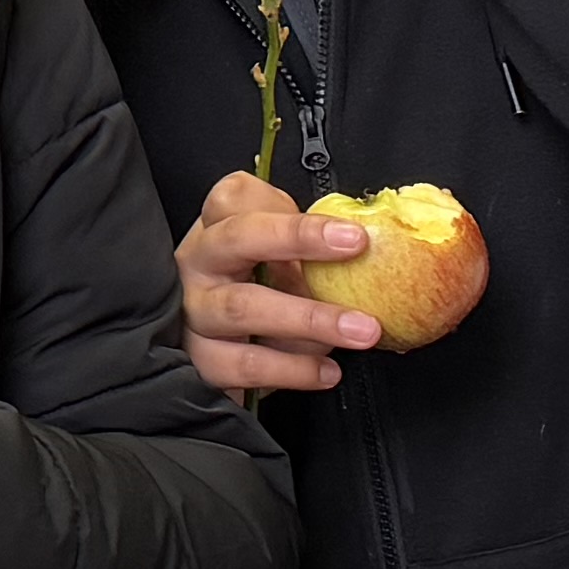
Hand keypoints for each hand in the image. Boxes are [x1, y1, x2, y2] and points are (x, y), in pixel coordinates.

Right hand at [182, 170, 381, 399]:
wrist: (224, 355)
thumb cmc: (261, 294)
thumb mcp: (284, 260)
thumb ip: (312, 249)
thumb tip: (374, 250)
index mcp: (219, 226)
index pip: (239, 198)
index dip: (294, 211)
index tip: (352, 232)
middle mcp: (199, 263)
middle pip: (237, 238)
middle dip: (297, 239)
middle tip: (357, 251)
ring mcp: (194, 312)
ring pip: (242, 307)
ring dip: (308, 318)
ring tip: (359, 331)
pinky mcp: (200, 361)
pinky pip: (245, 365)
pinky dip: (292, 370)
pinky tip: (326, 371)